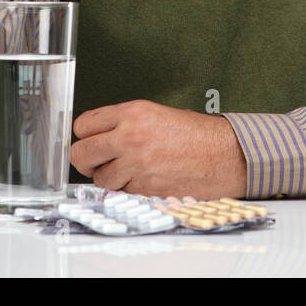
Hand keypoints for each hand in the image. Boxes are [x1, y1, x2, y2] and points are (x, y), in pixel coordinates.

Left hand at [70, 100, 248, 199]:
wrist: (223, 154)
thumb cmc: (196, 134)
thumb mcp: (156, 113)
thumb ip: (124, 123)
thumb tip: (99, 135)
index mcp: (132, 113)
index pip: (83, 125)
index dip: (84, 135)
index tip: (89, 139)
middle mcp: (129, 137)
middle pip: (81, 153)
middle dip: (86, 159)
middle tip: (97, 160)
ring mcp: (136, 165)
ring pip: (99, 178)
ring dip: (108, 177)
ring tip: (127, 170)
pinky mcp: (144, 188)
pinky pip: (120, 192)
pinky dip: (127, 189)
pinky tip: (144, 178)